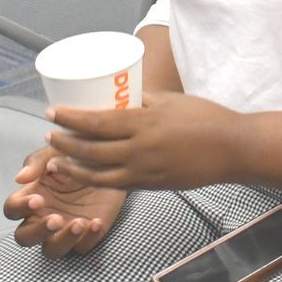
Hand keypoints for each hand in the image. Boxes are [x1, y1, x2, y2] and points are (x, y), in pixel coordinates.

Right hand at [4, 144, 127, 257]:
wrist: (111, 160)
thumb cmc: (76, 156)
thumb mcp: (57, 151)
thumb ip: (37, 162)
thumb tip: (20, 178)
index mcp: (30, 197)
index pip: (12, 209)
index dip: (20, 208)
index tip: (38, 200)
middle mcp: (42, 217)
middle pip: (25, 237)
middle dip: (38, 231)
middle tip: (56, 219)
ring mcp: (63, 230)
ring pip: (52, 250)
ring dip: (63, 241)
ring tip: (79, 223)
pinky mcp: (86, 235)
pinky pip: (82, 246)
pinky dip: (89, 238)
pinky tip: (97, 222)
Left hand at [46, 91, 244, 190]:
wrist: (232, 149)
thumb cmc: (206, 119)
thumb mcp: (172, 100)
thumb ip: (144, 101)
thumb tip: (119, 97)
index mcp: (144, 123)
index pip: (96, 121)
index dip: (70, 118)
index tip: (52, 112)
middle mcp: (138, 149)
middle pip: (90, 148)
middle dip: (64, 143)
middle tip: (48, 135)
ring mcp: (143, 171)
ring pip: (97, 173)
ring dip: (72, 166)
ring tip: (55, 161)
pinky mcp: (150, 185)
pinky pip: (115, 185)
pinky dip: (95, 180)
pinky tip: (85, 175)